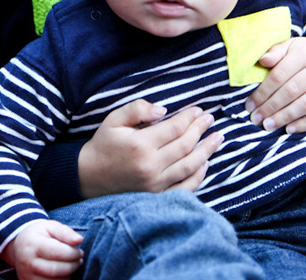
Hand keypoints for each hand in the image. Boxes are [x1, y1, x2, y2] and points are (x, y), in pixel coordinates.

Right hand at [2, 219, 82, 279]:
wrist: (19, 246)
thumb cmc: (39, 235)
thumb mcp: (50, 226)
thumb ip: (65, 232)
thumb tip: (79, 240)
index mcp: (33, 244)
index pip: (56, 252)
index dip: (72, 253)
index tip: (80, 252)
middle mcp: (27, 262)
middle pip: (55, 270)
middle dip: (72, 266)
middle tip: (79, 260)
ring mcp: (26, 276)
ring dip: (67, 275)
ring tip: (72, 266)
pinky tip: (63, 273)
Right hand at [77, 99, 223, 198]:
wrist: (89, 177)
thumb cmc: (104, 144)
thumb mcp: (114, 119)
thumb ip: (138, 109)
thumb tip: (164, 109)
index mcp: (141, 144)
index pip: (175, 128)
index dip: (189, 117)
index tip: (198, 109)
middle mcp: (150, 166)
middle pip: (185, 145)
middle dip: (201, 130)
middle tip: (211, 119)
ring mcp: (155, 185)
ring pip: (189, 166)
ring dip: (206, 151)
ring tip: (217, 138)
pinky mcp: (156, 197)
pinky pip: (184, 188)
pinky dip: (198, 176)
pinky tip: (205, 163)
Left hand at [245, 37, 305, 133]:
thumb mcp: (291, 46)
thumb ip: (276, 52)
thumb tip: (262, 60)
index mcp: (305, 52)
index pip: (279, 75)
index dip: (263, 92)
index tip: (250, 105)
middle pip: (291, 91)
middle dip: (271, 107)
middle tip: (256, 119)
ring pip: (305, 105)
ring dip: (284, 117)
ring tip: (268, 125)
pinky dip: (304, 124)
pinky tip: (289, 129)